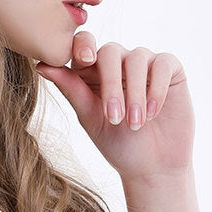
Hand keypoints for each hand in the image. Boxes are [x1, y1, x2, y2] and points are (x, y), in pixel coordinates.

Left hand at [36, 32, 194, 182]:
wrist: (152, 168)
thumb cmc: (116, 142)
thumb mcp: (89, 116)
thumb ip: (70, 88)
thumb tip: (41, 65)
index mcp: (93, 68)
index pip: (85, 43)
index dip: (83, 46)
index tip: (85, 60)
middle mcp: (118, 60)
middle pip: (110, 52)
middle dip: (111, 84)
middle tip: (113, 116)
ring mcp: (145, 62)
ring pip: (137, 58)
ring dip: (135, 92)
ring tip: (134, 123)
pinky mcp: (170, 69)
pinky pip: (163, 64)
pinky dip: (156, 88)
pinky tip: (152, 112)